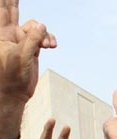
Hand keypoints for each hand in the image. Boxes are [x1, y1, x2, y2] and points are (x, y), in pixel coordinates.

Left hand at [0, 0, 56, 138]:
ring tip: (49, 45)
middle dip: (13, 1)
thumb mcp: (22, 55)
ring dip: (44, 33)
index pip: (2, 11)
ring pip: (34, 27)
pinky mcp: (31, 47)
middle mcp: (9, 33)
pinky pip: (42, 37)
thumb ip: (31, 39)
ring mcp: (20, 40)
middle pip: (11, 10)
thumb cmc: (12, 75)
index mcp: (1, 33)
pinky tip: (52, 46)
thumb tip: (42, 25)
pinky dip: (48, 39)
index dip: (6, 2)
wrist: (15, 92)